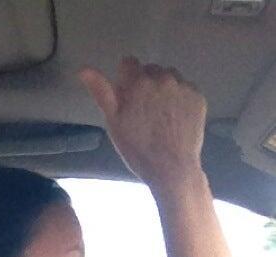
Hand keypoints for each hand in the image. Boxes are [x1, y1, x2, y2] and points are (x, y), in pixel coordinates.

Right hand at [79, 57, 206, 186]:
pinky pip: (185, 89)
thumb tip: (83, 69)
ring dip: (163, 89)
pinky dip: (179, 99)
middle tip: (143, 112)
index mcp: (138, 82)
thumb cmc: (137, 149)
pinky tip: (174, 119)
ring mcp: (183, 86)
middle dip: (145, 84)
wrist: (172, 168)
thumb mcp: (113, 122)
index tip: (126, 99)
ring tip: (160, 116)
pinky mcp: (198, 97)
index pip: (128, 63)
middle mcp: (163, 77)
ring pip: (169, 77)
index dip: (125, 80)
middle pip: (150, 70)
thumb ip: (101, 92)